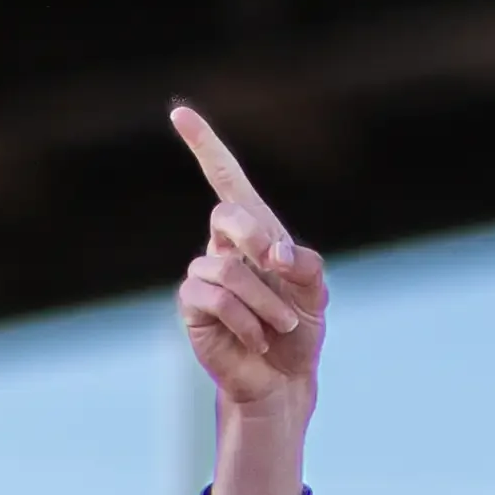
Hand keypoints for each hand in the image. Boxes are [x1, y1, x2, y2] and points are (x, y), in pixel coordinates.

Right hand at [171, 105, 327, 413]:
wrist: (284, 380)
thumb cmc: (299, 333)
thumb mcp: (315, 293)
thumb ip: (304, 264)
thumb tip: (275, 254)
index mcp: (254, 234)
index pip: (225, 181)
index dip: (204, 146)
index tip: (179, 113)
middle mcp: (222, 248)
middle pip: (226, 216)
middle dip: (256, 238)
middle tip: (280, 266)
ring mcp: (203, 275)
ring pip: (228, 269)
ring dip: (265, 302)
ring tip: (280, 327)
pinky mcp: (192, 306)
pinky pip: (214, 298)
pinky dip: (246, 321)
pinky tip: (257, 340)